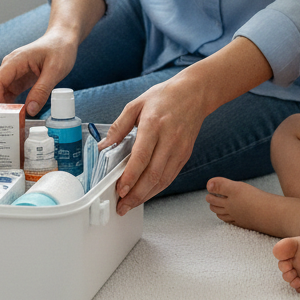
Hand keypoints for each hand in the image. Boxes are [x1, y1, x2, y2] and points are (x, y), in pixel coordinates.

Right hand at [0, 29, 77, 115]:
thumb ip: (42, 90)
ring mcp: (12, 74)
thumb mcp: (55, 70)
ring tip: (3, 126)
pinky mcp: (18, 80)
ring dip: (0, 108)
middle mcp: (9, 67)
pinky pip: (8, 95)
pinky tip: (12, 118)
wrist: (63, 39)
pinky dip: (8, 106)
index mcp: (15, 61)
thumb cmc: (60, 49)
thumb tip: (30, 111)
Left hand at [99, 73, 207, 215]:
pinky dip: (157, 189)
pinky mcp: (185, 155)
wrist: (194, 94)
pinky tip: (146, 193)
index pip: (141, 156)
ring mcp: (179, 149)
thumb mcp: (136, 104)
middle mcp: (169, 139)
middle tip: (122, 205)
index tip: (120, 189)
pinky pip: (170, 177)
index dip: (131, 176)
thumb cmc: (165, 97)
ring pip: (163, 180)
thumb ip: (118, 126)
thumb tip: (104, 145)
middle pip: (153, 174)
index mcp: (154, 125)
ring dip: (146, 196)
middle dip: (136, 194)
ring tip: (130, 204)